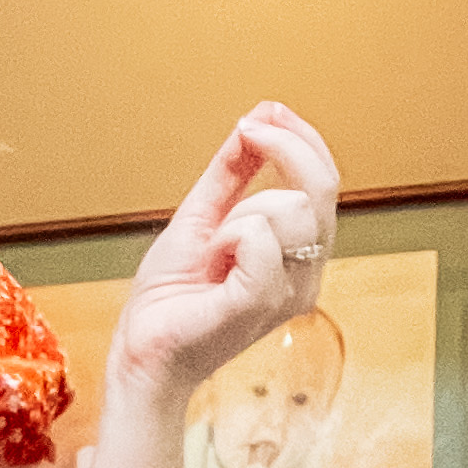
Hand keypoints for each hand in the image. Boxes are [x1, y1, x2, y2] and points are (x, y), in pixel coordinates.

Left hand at [108, 103, 339, 407]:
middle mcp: (305, 275)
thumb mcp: (202, 216)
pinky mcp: (260, 304)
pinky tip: (212, 263)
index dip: (302, 138)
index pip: (326, 183)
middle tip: (243, 139)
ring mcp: (288, 293)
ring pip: (290, 209)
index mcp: (298, 254)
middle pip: (321, 188)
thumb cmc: (171, 299)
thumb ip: (233, 171)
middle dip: (279, 151)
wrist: (141, 353)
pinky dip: (228, 236)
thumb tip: (259, 118)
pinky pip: (261, 239)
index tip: (265, 114)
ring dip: (239, 213)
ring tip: (214, 248)